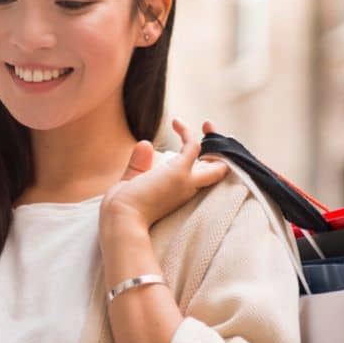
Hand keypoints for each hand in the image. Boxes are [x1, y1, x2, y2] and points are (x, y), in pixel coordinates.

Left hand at [100, 118, 228, 230]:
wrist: (121, 220)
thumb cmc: (123, 209)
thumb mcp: (133, 182)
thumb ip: (139, 164)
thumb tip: (146, 143)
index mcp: (180, 195)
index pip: (202, 180)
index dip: (208, 166)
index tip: (201, 151)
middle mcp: (188, 189)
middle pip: (217, 172)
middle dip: (222, 154)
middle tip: (213, 132)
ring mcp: (186, 180)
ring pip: (214, 160)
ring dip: (214, 138)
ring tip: (207, 123)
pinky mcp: (179, 171)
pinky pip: (192, 146)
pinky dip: (187, 132)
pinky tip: (175, 122)